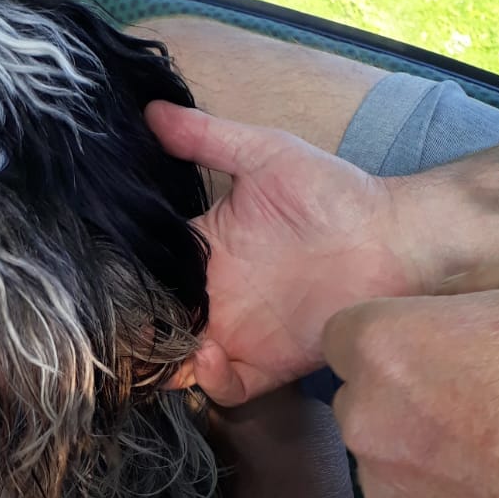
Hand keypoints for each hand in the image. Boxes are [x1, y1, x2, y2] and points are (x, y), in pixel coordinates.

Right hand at [146, 104, 422, 403]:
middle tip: (122, 321)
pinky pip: (225, 388)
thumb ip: (207, 138)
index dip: (121, 275)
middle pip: (155, 320)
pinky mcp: (268, 362)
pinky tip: (208, 353)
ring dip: (164, 359)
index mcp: (205, 248)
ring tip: (167, 339)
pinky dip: (209, 381)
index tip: (103, 274)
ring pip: (180, 360)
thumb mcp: (264, 154)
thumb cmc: (334, 191)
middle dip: (134, 328)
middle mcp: (214, 295)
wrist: (395, 238)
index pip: (147, 268)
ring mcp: (238, 332)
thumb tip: (151, 109)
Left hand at [323, 250, 498, 497]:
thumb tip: (446, 299)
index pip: (348, 334)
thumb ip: (470, 282)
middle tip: (481, 398)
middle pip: (363, 399)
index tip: (439, 345)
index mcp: (386, 349)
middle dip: (405, 394)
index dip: (396, 335)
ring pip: (387, 460)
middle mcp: (366, 425)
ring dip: (423, 452)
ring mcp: (388, 496)